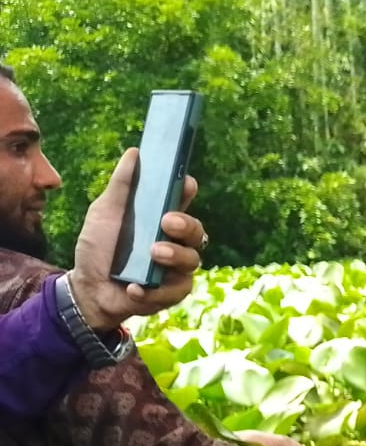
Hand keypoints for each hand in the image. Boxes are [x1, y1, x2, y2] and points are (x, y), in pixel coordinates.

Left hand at [70, 147, 204, 330]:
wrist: (87, 288)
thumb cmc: (98, 246)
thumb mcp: (105, 212)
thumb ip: (122, 186)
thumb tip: (135, 153)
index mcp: (161, 218)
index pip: (183, 201)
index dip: (188, 190)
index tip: (185, 183)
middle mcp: (174, 241)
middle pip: (197, 230)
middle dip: (187, 225)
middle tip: (168, 222)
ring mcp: (176, 268)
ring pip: (193, 259)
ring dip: (175, 256)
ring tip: (153, 253)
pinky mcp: (172, 292)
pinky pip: (177, 289)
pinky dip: (154, 289)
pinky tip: (134, 287)